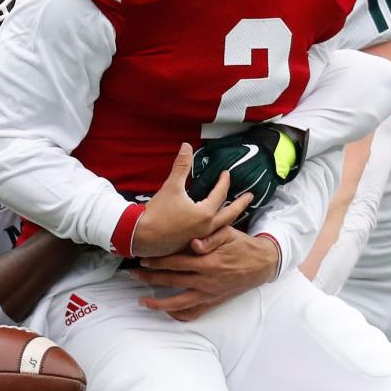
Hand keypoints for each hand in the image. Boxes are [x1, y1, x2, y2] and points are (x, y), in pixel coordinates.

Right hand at [131, 144, 252, 257]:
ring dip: (230, 217)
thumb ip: (181, 166)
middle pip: (230, 214)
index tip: (226, 173)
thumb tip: (186, 146)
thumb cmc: (157, 213)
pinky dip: (218, 229)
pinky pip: (211, 236)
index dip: (224, 181)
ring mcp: (200, 238)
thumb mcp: (171, 187)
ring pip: (222, 227)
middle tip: (250, 197)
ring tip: (235, 212)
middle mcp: (207, 228)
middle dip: (241, 204)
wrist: (140, 236)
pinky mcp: (192, 245)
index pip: (220, 193)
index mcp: (205, 213)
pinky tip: (215, 226)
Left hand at [135, 227, 279, 320]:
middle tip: (133, 275)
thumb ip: (209, 237)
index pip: (176, 262)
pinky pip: (193, 313)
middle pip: (171, 282)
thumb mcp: (228, 234)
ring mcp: (209, 294)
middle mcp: (206, 282)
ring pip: (179, 303)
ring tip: (142, 302)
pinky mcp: (213, 302)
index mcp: (208, 263)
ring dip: (159, 304)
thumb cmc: (242, 246)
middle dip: (150, 279)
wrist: (261, 264)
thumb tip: (192, 243)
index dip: (157, 261)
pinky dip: (178, 315)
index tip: (143, 259)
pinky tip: (166, 311)